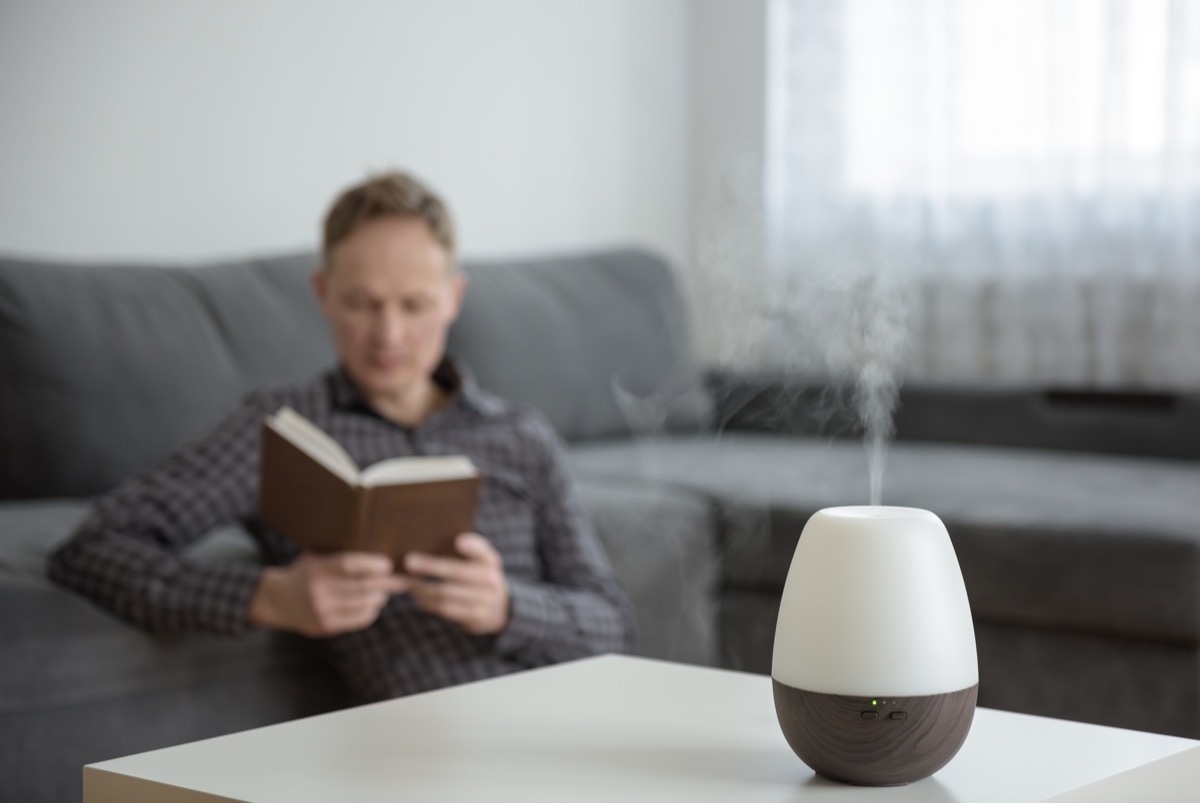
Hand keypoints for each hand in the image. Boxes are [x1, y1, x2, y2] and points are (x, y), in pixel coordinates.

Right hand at [248, 552, 405, 637]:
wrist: (278, 600)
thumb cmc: (305, 572)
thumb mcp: (315, 557)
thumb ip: (337, 554)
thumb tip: (376, 545)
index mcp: (317, 568)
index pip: (348, 565)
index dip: (372, 564)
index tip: (388, 564)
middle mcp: (318, 591)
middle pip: (360, 587)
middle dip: (384, 584)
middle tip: (399, 580)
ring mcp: (321, 611)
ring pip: (362, 605)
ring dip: (379, 598)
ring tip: (386, 592)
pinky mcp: (325, 626)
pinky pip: (357, 620)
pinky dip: (370, 612)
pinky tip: (374, 605)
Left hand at [402, 533, 510, 634]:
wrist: (498, 608)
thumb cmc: (480, 575)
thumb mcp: (482, 560)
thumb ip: (471, 547)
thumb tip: (453, 540)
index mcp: (490, 560)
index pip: (481, 551)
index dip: (471, 546)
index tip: (457, 541)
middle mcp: (490, 580)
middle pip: (457, 572)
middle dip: (431, 567)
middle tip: (409, 561)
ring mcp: (484, 600)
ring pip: (446, 593)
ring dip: (423, 587)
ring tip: (407, 581)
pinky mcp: (474, 617)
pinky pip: (445, 608)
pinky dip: (428, 601)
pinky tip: (417, 594)